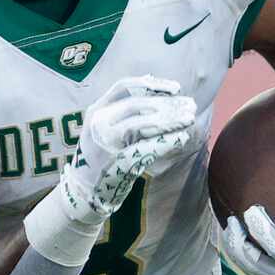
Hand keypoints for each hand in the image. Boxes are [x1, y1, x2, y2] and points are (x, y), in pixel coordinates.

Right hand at [68, 75, 200, 215]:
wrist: (84, 190)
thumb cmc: (100, 156)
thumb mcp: (104, 126)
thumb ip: (124, 109)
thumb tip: (155, 84)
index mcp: (96, 110)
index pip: (124, 86)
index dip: (152, 84)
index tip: (177, 88)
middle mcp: (99, 123)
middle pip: (138, 105)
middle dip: (167, 104)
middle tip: (190, 106)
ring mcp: (106, 143)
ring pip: (143, 124)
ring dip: (170, 120)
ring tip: (189, 118)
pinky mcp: (116, 162)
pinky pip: (146, 148)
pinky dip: (166, 142)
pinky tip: (182, 137)